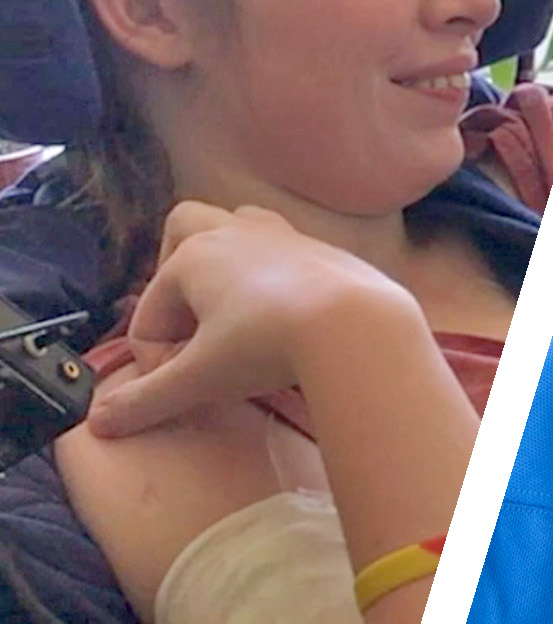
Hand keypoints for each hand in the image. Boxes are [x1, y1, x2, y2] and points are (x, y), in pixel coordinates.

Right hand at [87, 202, 418, 438]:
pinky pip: (286, 249)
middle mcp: (235, 234)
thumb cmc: (268, 344)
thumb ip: (147, 400)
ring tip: (233, 311)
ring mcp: (284, 235)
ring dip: (228, 259)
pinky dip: (274, 274)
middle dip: (175, 268)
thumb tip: (98, 423)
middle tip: (190, 320)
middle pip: (187, 226)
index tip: (185, 390)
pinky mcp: (323, 249)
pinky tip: (285, 315)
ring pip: (240, 225)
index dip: (155, 359)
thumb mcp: (200, 378)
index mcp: (193, 257)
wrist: (358, 324)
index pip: (150, 313)